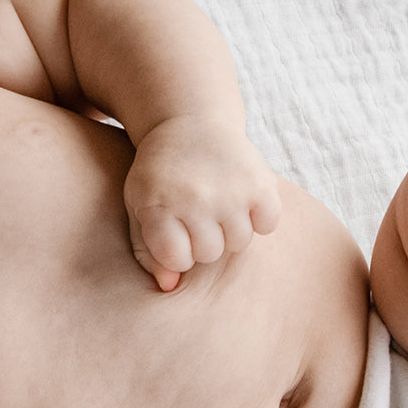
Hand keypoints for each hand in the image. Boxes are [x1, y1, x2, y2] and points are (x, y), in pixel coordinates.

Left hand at [125, 116, 281, 291]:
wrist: (187, 121)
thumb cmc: (159, 174)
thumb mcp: (139, 206)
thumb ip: (147, 250)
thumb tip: (169, 287)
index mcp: (158, 205)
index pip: (177, 259)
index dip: (177, 251)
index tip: (174, 232)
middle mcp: (194, 198)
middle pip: (209, 253)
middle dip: (203, 240)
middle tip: (196, 213)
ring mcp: (229, 190)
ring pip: (238, 243)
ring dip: (229, 230)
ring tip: (217, 205)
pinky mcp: (260, 181)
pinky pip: (267, 224)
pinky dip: (259, 216)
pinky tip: (241, 198)